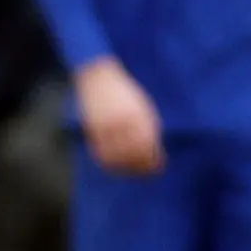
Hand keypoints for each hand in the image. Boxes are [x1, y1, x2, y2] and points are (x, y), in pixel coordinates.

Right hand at [74, 58, 163, 175]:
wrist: (98, 77)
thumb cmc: (126, 92)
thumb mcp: (143, 107)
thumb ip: (149, 127)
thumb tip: (155, 152)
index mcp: (136, 116)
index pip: (146, 146)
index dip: (153, 160)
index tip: (158, 167)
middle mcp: (119, 123)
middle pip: (132, 154)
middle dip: (141, 167)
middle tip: (147, 173)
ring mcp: (104, 127)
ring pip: (115, 157)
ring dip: (126, 168)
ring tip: (133, 171)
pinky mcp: (92, 130)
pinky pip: (100, 153)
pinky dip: (109, 163)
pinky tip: (117, 165)